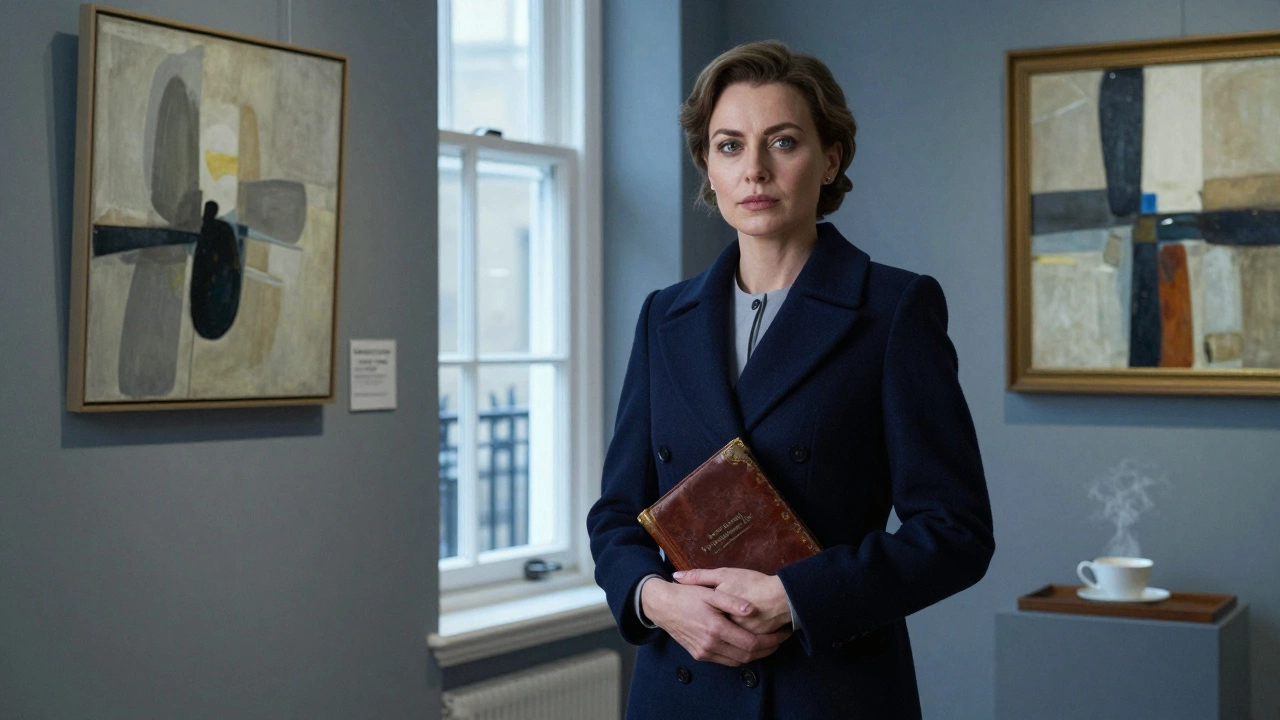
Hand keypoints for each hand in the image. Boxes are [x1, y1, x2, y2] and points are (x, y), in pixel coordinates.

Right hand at [640, 578, 791, 665]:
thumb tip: (752, 609)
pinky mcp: (700, 655)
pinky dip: (740, 657)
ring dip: (755, 655)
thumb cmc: (687, 596)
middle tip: (780, 640)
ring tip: (769, 644)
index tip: (782, 634)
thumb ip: (732, 601)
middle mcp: (710, 645)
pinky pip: (726, 661)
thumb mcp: (710, 592)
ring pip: (737, 662)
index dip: (771, 641)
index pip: (751, 643)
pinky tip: (748, 646)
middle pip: (747, 656)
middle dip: (767, 650)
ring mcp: (704, 652)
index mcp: (715, 628)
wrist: (662, 606)